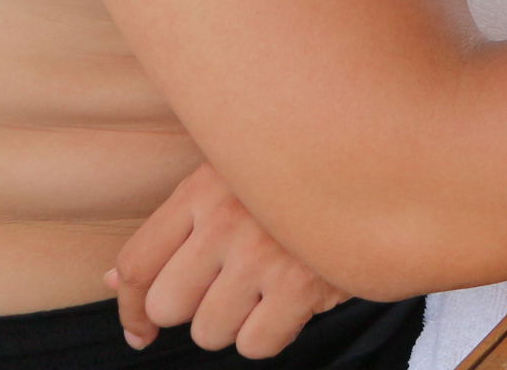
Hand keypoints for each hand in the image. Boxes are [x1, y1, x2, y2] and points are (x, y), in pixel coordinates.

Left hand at [109, 162, 350, 356]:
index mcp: (205, 186)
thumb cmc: (305, 171)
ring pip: (210, 332)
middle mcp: (228, 218)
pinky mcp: (304, 284)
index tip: (140, 329)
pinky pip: (256, 344)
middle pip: (167, 307)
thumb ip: (177, 226)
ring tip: (269, 289)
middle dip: (194, 309)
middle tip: (229, 289)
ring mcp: (265, 253)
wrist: (394, 162)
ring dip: (237, 322)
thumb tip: (113, 281)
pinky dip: (273, 334)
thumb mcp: (235, 178)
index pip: (136, 264)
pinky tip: (294, 302)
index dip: (129, 308)